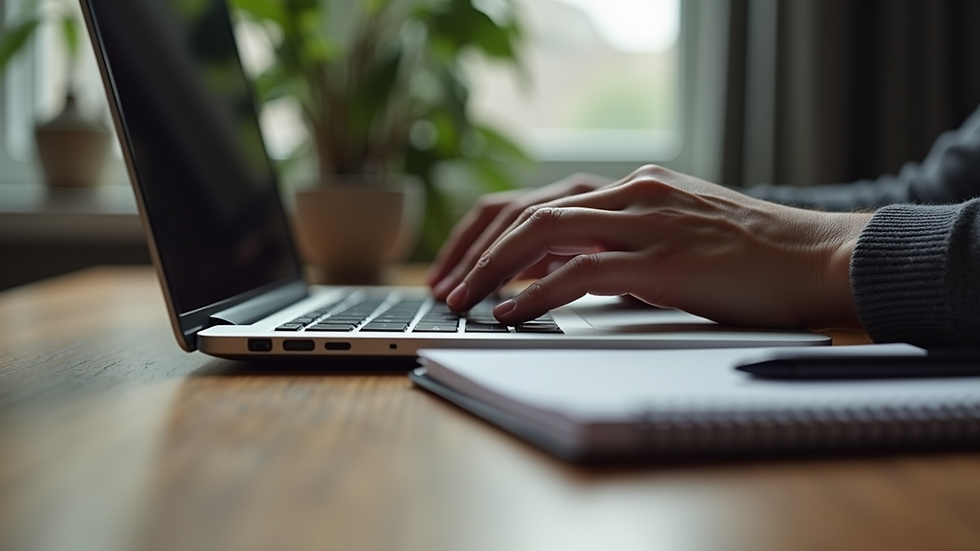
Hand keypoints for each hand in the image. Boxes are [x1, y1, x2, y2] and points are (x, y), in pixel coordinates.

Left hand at [442, 165, 872, 330]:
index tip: (457, 266)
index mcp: (630, 188)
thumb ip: (619, 249)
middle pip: (525, 213)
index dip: (485, 233)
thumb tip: (562, 276)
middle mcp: (630, 194)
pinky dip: (536, 294)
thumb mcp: (671, 242)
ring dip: (492, 271)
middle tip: (443, 288)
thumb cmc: (749, 258)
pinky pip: (580, 272)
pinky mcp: (662, 258)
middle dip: (473, 252)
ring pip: (542, 234)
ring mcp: (645, 221)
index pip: (535, 200)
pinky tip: (511, 314)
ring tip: (462, 302)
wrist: (817, 258)